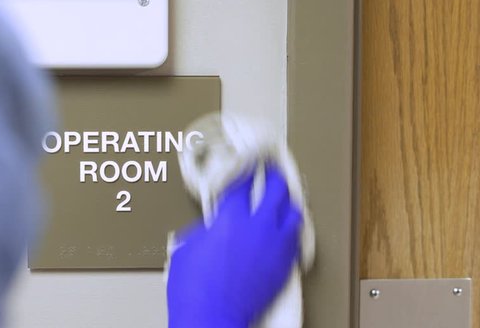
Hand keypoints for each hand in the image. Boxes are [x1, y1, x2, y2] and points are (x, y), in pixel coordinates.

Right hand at [167, 166, 301, 327]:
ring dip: (288, 205)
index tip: (246, 169)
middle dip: (274, 179)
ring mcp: (274, 247)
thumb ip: (205, 229)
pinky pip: (295, 241)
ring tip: (285, 201)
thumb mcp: (187, 247)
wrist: (211, 316)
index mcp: (231, 218)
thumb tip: (213, 227)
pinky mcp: (283, 267)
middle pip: (276, 191)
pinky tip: (287, 232)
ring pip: (294, 215)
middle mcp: (257, 228)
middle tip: (272, 174)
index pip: (242, 184)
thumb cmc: (195, 289)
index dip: (244, 173)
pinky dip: (291, 232)